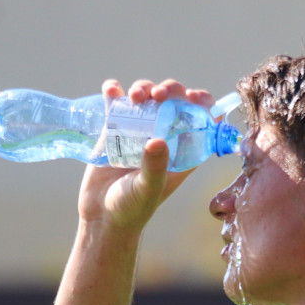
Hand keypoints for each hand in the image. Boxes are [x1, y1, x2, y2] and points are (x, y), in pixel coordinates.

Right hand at [77, 79, 215, 229]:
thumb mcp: (148, 189)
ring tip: (135, 95)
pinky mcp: (115, 130)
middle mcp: (165, 138)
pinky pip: (117, 104)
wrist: (101, 216)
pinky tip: (112, 90)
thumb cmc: (132, 208)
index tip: (192, 97)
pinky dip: (115, 92)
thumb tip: (158, 141)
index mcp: (184, 152)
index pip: (203, 121)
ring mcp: (140, 131)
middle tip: (159, 94)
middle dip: (170, 90)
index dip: (203, 105)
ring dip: (144, 88)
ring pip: (148, 98)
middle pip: (175, 102)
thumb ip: (155, 167)